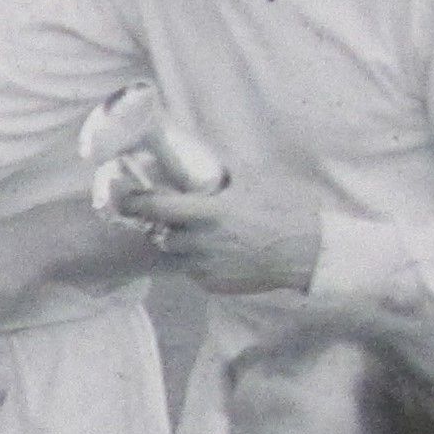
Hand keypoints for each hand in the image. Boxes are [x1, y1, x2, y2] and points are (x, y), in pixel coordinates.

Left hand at [119, 181, 320, 295]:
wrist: (308, 253)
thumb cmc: (284, 213)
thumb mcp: (254, 181)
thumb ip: (223, 168)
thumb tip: (200, 147)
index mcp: (210, 214)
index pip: (155, 208)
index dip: (134, 201)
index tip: (124, 195)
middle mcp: (202, 243)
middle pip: (159, 235)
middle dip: (161, 226)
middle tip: (170, 216)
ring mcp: (206, 268)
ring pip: (172, 256)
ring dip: (176, 244)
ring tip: (196, 234)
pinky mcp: (212, 285)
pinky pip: (190, 272)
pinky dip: (194, 261)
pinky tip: (215, 251)